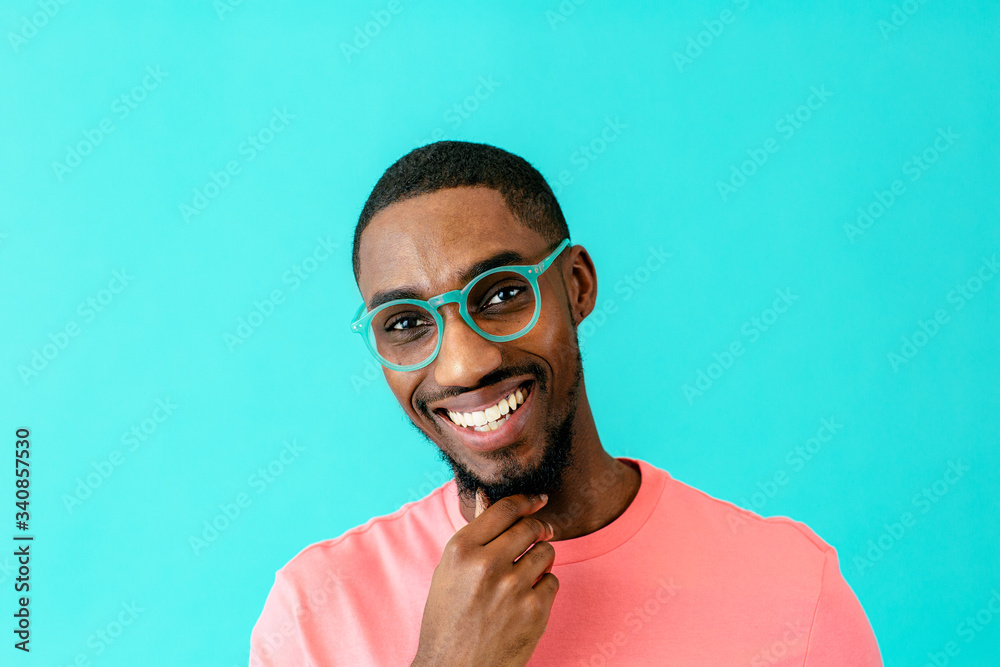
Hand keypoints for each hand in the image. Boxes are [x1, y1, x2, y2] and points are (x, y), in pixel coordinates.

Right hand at [411, 491, 557, 666]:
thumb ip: (474, 539)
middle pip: (530, 527)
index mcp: (461, 550)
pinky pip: (552, 581)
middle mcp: (487, 565)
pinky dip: (544, 587)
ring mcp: (513, 588)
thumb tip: (491, 501)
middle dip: (538, 528)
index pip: (504, 509)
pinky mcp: (534, 611)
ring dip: (542, 557)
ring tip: (528, 572)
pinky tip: (527, 598)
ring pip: (546, 552)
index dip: (526, 500)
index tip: (538, 500)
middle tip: (541, 532)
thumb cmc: (447, 620)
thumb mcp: (448, 572)